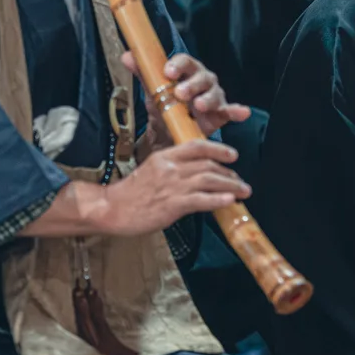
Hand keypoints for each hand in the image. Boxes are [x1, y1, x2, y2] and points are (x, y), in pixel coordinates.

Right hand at [99, 139, 250, 236]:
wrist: (111, 209)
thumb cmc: (131, 194)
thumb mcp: (152, 171)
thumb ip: (174, 170)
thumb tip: (198, 176)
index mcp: (165, 156)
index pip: (198, 146)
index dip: (219, 149)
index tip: (233, 155)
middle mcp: (171, 167)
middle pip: (208, 165)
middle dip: (229, 174)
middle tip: (241, 182)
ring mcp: (172, 185)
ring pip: (210, 180)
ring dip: (231, 186)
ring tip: (243, 192)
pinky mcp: (173, 204)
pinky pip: (202, 200)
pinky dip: (218, 200)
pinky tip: (230, 202)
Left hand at [123, 51, 250, 143]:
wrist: (170, 129)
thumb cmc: (165, 103)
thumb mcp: (152, 88)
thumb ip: (143, 72)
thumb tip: (127, 55)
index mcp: (187, 70)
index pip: (185, 61)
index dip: (178, 65)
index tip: (168, 72)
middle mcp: (203, 80)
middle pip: (201, 77)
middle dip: (192, 85)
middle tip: (180, 94)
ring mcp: (214, 96)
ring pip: (214, 94)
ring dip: (207, 99)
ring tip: (198, 106)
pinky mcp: (221, 113)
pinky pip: (231, 111)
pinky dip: (237, 111)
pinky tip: (242, 112)